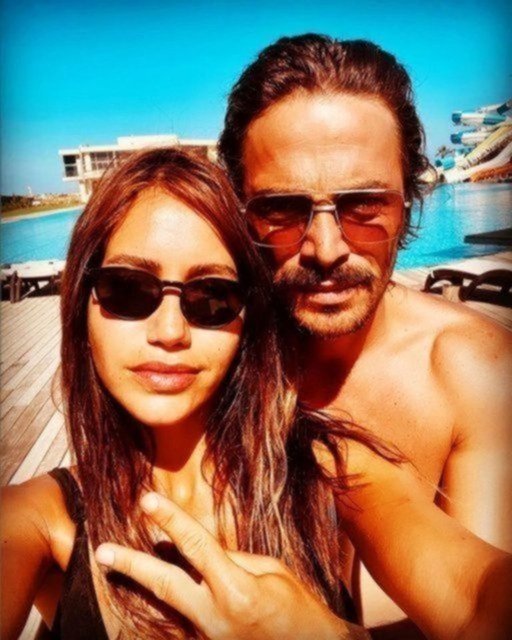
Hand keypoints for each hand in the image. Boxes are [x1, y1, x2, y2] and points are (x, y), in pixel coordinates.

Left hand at [95, 492, 362, 639]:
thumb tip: (202, 550)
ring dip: (144, 579)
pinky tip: (156, 581)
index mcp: (235, 591)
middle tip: (102, 551)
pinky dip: (170, 596)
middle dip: (131, 565)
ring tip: (117, 560)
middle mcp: (215, 616)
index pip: (196, 547)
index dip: (171, 519)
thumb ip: (233, 560)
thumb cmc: (299, 608)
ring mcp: (208, 634)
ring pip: (168, 602)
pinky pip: (184, 614)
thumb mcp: (271, 572)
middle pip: (165, 584)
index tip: (147, 500)